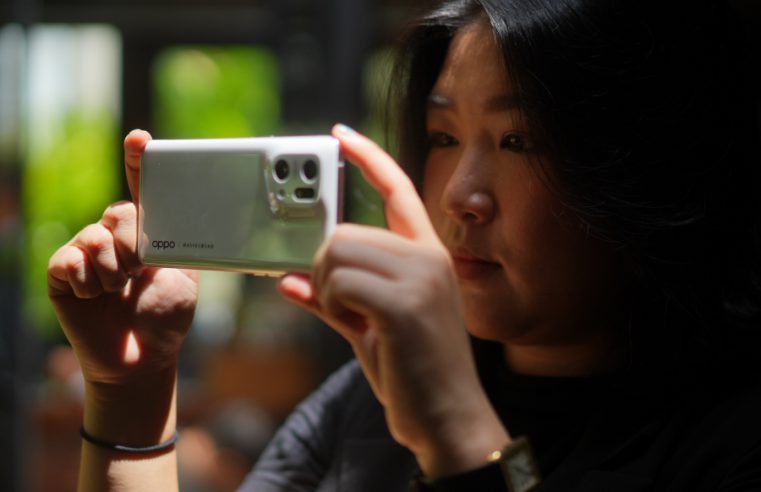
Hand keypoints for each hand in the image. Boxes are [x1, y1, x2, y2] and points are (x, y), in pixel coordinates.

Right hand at [47, 130, 197, 444]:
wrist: (142, 358)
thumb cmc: (165, 316)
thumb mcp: (186, 276)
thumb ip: (185, 244)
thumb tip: (202, 217)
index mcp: (146, 232)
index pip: (141, 189)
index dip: (140, 162)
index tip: (140, 140)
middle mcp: (114, 235)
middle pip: (119, 210)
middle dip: (133, 242)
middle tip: (139, 271)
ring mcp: (86, 252)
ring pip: (94, 235)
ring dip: (112, 268)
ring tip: (119, 290)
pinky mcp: (62, 273)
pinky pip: (69, 259)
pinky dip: (87, 281)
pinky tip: (94, 297)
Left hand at [278, 125, 508, 476]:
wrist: (448, 419)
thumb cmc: (412, 372)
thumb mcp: (370, 328)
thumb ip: (332, 298)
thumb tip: (286, 281)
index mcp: (427, 256)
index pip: (398, 189)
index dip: (368, 157)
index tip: (341, 134)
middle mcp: (429, 258)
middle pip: (344, 232)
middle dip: (324, 268)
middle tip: (340, 305)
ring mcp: (420, 278)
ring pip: (336, 253)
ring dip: (328, 290)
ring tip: (354, 320)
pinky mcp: (404, 304)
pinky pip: (339, 283)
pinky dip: (333, 306)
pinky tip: (358, 329)